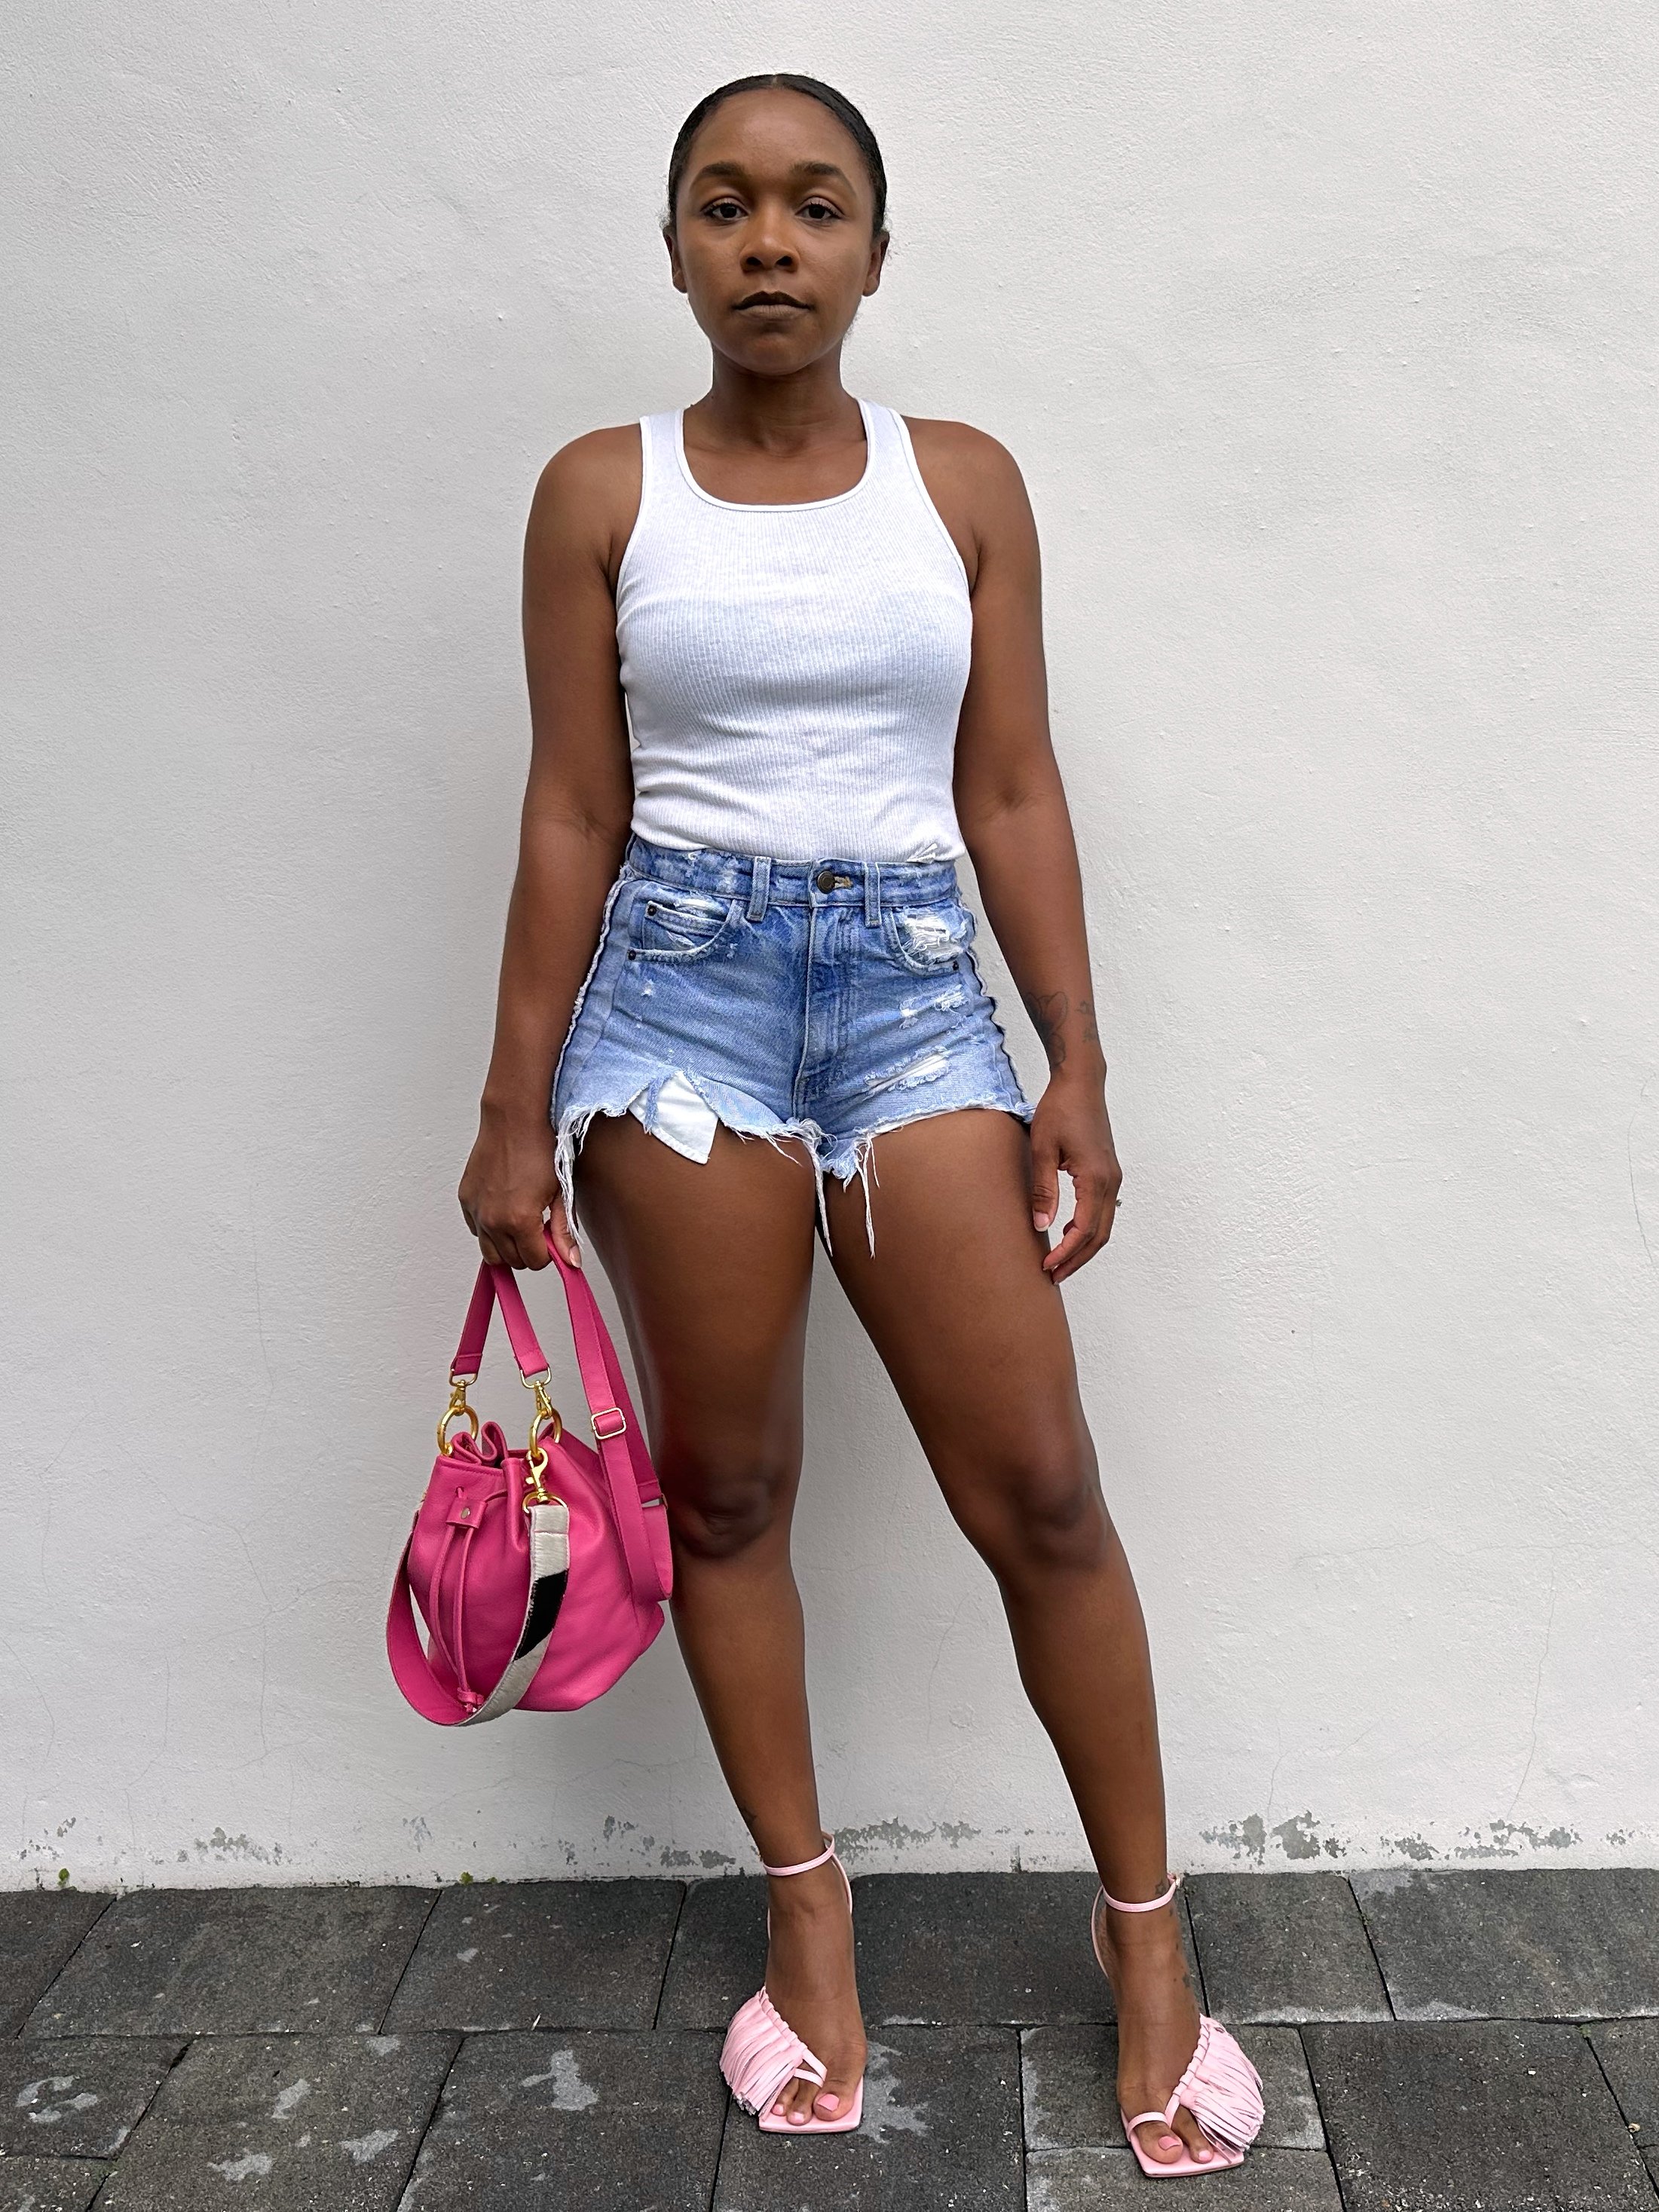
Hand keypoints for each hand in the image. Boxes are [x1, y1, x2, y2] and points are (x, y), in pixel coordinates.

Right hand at [457, 1112, 578, 1269]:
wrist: (513, 1120)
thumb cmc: (539, 1148)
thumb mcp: (560, 1192)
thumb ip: (563, 1230)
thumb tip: (571, 1261)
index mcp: (519, 1220)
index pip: (535, 1262)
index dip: (547, 1253)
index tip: (551, 1237)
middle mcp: (492, 1220)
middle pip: (512, 1260)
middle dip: (528, 1251)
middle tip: (538, 1227)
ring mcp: (476, 1210)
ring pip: (490, 1253)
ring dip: (507, 1246)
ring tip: (521, 1222)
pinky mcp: (465, 1200)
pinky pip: (476, 1230)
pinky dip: (489, 1229)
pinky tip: (503, 1210)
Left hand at [1028, 1076, 1121, 1284]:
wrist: (1081, 1083)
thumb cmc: (1060, 1110)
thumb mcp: (1042, 1149)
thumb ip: (1042, 1189)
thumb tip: (1041, 1226)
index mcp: (1096, 1179)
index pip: (1084, 1230)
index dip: (1066, 1253)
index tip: (1046, 1267)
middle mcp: (1111, 1182)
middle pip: (1099, 1235)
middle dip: (1076, 1259)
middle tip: (1052, 1275)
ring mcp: (1113, 1178)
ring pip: (1104, 1226)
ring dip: (1083, 1246)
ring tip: (1059, 1261)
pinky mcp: (1108, 1173)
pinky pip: (1102, 1211)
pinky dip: (1088, 1229)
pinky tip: (1068, 1232)